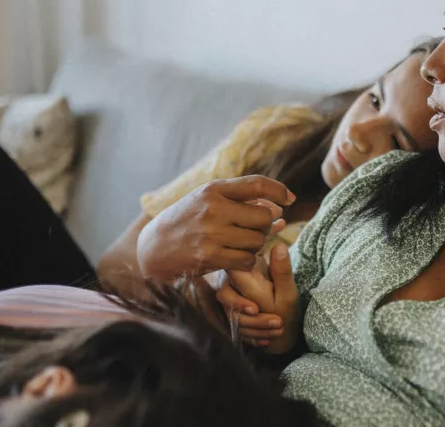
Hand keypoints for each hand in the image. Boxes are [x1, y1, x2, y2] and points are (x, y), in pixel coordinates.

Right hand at [136, 175, 294, 280]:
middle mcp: (213, 208)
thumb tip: (281, 211)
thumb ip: (242, 200)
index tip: (289, 199)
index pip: (257, 184)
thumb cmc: (187, 220)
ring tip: (241, 241)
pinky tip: (234, 255)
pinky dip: (246, 260)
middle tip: (254, 228)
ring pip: (258, 240)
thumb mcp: (207, 200)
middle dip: (265, 225)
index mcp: (213, 189)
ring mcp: (212, 233)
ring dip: (256, 244)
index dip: (279, 190)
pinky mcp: (210, 256)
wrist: (154, 247)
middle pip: (264, 217)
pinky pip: (246, 260)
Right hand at [216, 245, 300, 352]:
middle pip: (224, 298)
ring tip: (279, 330)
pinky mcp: (233, 320)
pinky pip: (236, 331)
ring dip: (257, 329)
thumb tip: (279, 245)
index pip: (230, 271)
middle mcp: (234, 289)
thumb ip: (281, 271)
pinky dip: (254, 338)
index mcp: (247, 277)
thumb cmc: (288, 306)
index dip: (235, 292)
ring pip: (232, 318)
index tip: (255, 308)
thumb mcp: (288, 291)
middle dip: (249, 316)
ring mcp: (231, 306)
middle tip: (277, 322)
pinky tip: (269, 340)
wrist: (289, 333)